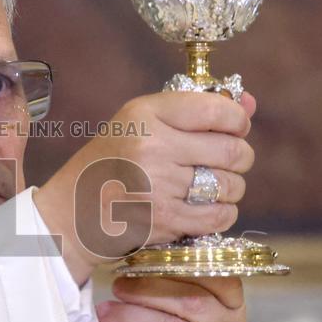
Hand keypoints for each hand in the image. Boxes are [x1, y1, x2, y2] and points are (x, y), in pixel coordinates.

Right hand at [34, 91, 256, 284]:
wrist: (71, 212)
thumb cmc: (109, 163)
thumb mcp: (141, 123)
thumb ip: (195, 110)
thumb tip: (249, 102)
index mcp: (145, 114)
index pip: (217, 110)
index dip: (238, 121)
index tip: (235, 128)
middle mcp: (152, 147)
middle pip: (233, 151)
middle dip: (240, 157)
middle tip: (227, 161)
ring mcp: (157, 185)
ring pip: (231, 185)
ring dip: (230, 188)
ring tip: (209, 186)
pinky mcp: (163, 220)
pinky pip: (219, 215)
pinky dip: (222, 213)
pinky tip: (204, 208)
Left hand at [97, 276, 261, 321]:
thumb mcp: (206, 321)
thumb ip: (183, 290)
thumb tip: (131, 263)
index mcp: (233, 307)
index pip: (215, 275)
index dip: (179, 265)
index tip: (144, 259)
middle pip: (188, 301)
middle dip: (146, 289)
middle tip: (117, 285)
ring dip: (132, 316)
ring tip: (105, 311)